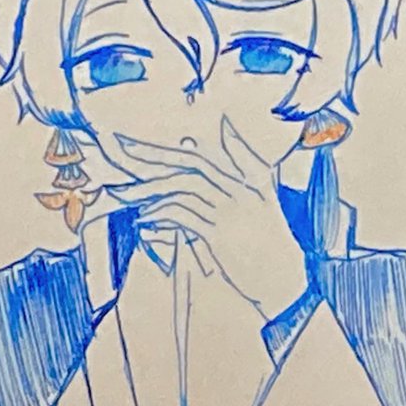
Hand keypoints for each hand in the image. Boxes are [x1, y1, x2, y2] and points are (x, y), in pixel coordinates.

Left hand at [104, 116, 307, 317]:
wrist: (286, 282)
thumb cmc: (271, 239)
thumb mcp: (264, 192)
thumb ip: (245, 159)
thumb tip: (226, 124)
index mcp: (247, 180)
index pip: (200, 158)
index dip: (165, 150)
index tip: (132, 143)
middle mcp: (239, 191)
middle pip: (188, 167)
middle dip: (151, 157)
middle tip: (119, 151)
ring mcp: (230, 213)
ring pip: (183, 189)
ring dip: (150, 191)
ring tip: (124, 196)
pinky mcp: (221, 235)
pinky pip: (185, 216)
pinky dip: (162, 214)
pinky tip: (145, 219)